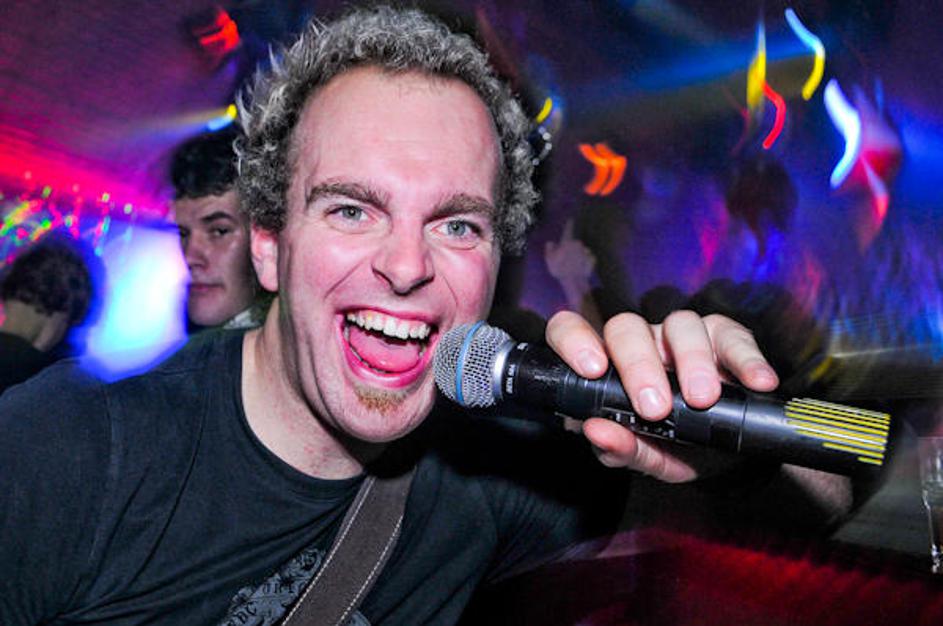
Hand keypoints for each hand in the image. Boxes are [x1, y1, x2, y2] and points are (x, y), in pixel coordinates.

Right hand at [543, 219, 595, 305]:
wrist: (574, 281)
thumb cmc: (559, 269)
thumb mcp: (549, 259)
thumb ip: (549, 248)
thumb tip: (551, 242)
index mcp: (568, 242)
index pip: (568, 230)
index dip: (569, 224)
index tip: (571, 218)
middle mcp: (578, 244)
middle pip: (575, 243)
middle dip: (572, 248)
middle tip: (567, 258)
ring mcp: (586, 252)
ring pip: (582, 251)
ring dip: (579, 255)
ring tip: (574, 265)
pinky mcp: (592, 259)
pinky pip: (588, 258)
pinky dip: (586, 261)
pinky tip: (581, 268)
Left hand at [545, 309, 778, 481]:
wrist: (726, 457)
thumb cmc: (673, 447)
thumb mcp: (646, 457)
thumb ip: (619, 448)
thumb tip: (595, 432)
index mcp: (606, 365)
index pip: (571, 332)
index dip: (574, 340)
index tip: (592, 370)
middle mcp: (639, 342)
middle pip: (627, 328)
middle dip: (640, 366)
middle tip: (655, 407)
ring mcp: (680, 334)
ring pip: (679, 325)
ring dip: (692, 361)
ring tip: (704, 398)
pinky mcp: (725, 336)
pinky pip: (733, 337)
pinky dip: (746, 359)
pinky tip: (758, 382)